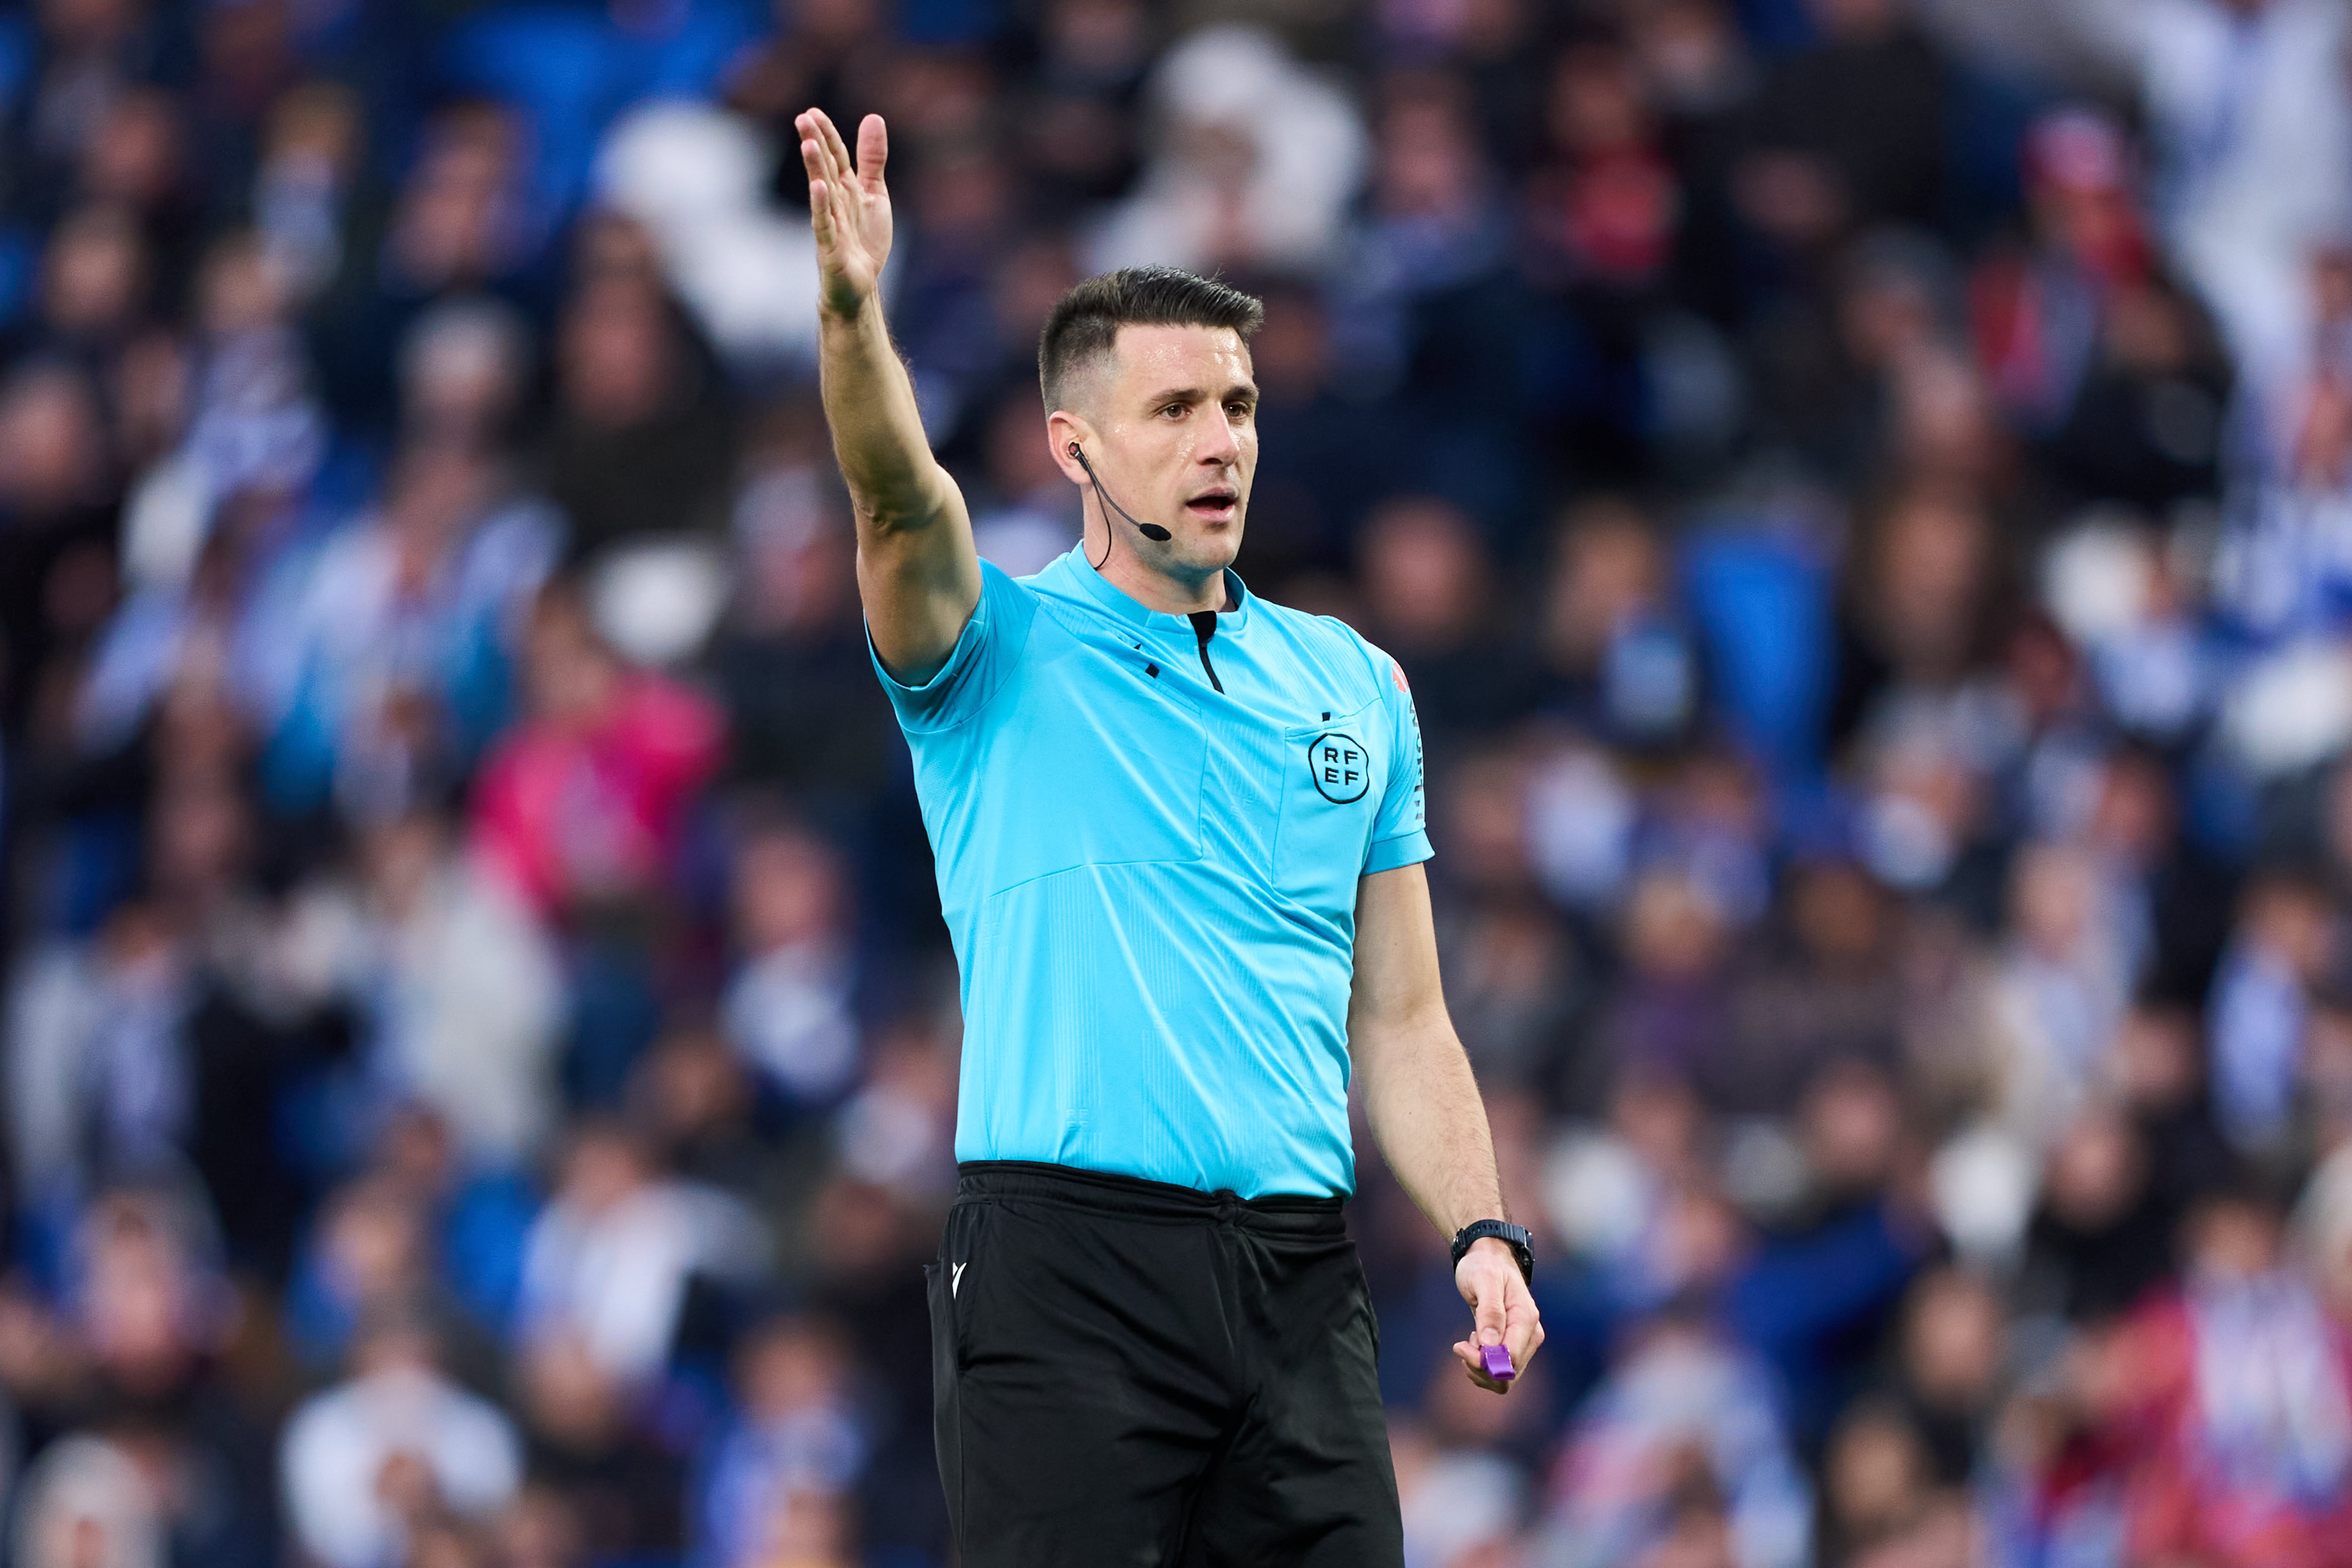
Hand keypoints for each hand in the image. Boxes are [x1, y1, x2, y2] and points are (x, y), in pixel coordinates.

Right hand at [797, 108, 891, 320]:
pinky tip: (818, 187)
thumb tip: (873, 117)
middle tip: (803, 118)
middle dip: (816, 144)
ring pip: (822, 193)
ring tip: (809, 144)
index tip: (813, 111)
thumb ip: (871, 160)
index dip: (827, 135)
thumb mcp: (874, 194)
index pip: (835, 157)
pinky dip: (821, 207)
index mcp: (845, 189)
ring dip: (816, 169)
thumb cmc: (864, 241)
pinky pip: (825, 225)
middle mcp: (835, 203)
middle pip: (825, 169)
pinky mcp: (830, 248)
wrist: (860, 286)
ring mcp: (831, 225)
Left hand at [1452, 1236, 1542, 1394]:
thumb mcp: (1483, 1281)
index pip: (1510, 1358)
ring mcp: (1524, 1342)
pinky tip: (1474, 1343)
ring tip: (1466, 1343)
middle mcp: (1530, 1334)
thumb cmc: (1484, 1266)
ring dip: (1480, 1368)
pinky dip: (1482, 1365)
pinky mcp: (1515, 1346)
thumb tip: (1491, 1345)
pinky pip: (1500, 1371)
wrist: (1489, 1259)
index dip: (1484, 1362)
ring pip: (1504, 1377)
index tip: (1460, 1347)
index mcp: (1526, 1318)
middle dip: (1480, 1367)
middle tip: (1459, 1346)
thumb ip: (1489, 1312)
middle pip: (1508, 1373)